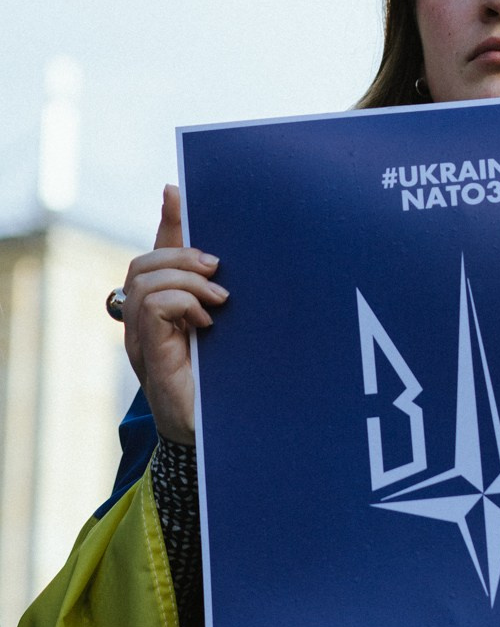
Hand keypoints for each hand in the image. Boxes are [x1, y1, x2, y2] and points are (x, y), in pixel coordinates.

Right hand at [122, 184, 228, 443]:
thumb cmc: (227, 381)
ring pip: (144, 281)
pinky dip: (179, 303)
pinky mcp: (150, 356)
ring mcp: (143, 339)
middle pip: (144, 262)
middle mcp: (145, 321)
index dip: (167, 221)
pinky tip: (205, 322)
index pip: (156, 252)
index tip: (177, 190)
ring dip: (184, 280)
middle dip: (181, 254)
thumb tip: (225, 251)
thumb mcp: (229, 325)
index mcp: (164, 308)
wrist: (223, 436)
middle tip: (217, 269)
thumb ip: (220, 288)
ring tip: (216, 301)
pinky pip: (150, 309)